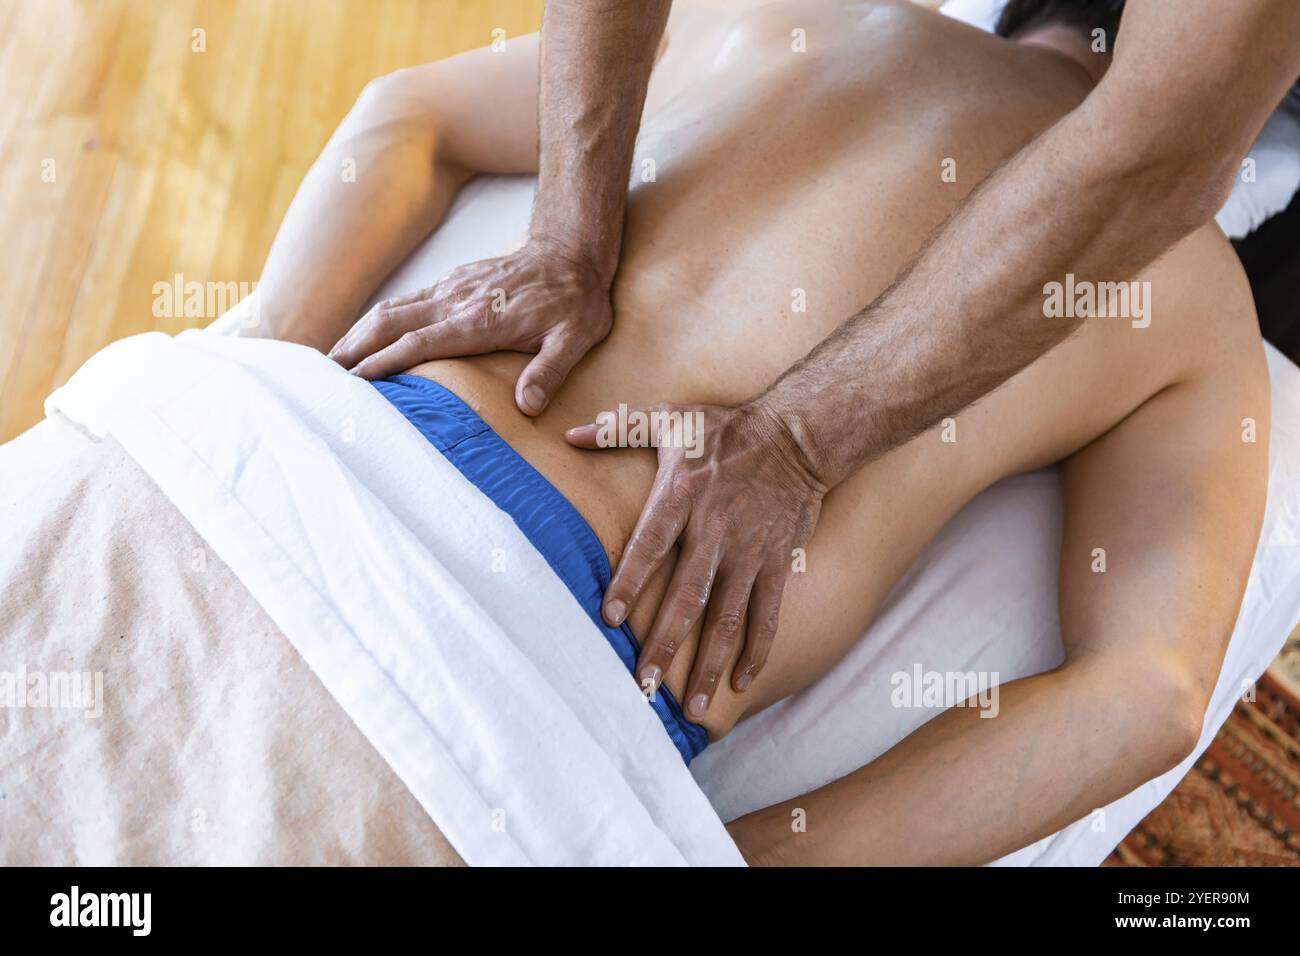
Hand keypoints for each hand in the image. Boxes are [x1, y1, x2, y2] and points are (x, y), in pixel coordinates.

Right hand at [328, 240, 612, 414]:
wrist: (573, 253)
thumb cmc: (576, 301)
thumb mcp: (575, 339)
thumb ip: (549, 372)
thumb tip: (527, 407)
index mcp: (479, 320)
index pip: (420, 342)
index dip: (385, 361)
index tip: (356, 381)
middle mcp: (456, 301)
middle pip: (390, 321)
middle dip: (354, 346)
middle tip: (324, 376)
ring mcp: (451, 289)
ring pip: (393, 308)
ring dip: (359, 331)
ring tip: (332, 359)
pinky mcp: (453, 282)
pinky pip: (407, 300)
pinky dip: (380, 319)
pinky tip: (367, 334)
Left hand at [565, 400, 826, 719]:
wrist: (799, 434)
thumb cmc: (726, 430)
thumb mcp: (671, 418)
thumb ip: (618, 429)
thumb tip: (568, 434)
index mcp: (683, 495)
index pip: (650, 544)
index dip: (630, 581)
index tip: (609, 619)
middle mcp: (716, 529)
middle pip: (686, 596)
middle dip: (666, 645)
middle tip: (644, 687)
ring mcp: (750, 551)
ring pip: (727, 617)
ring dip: (709, 664)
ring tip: (691, 706)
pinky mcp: (777, 562)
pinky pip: (766, 613)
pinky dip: (755, 650)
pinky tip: (740, 682)